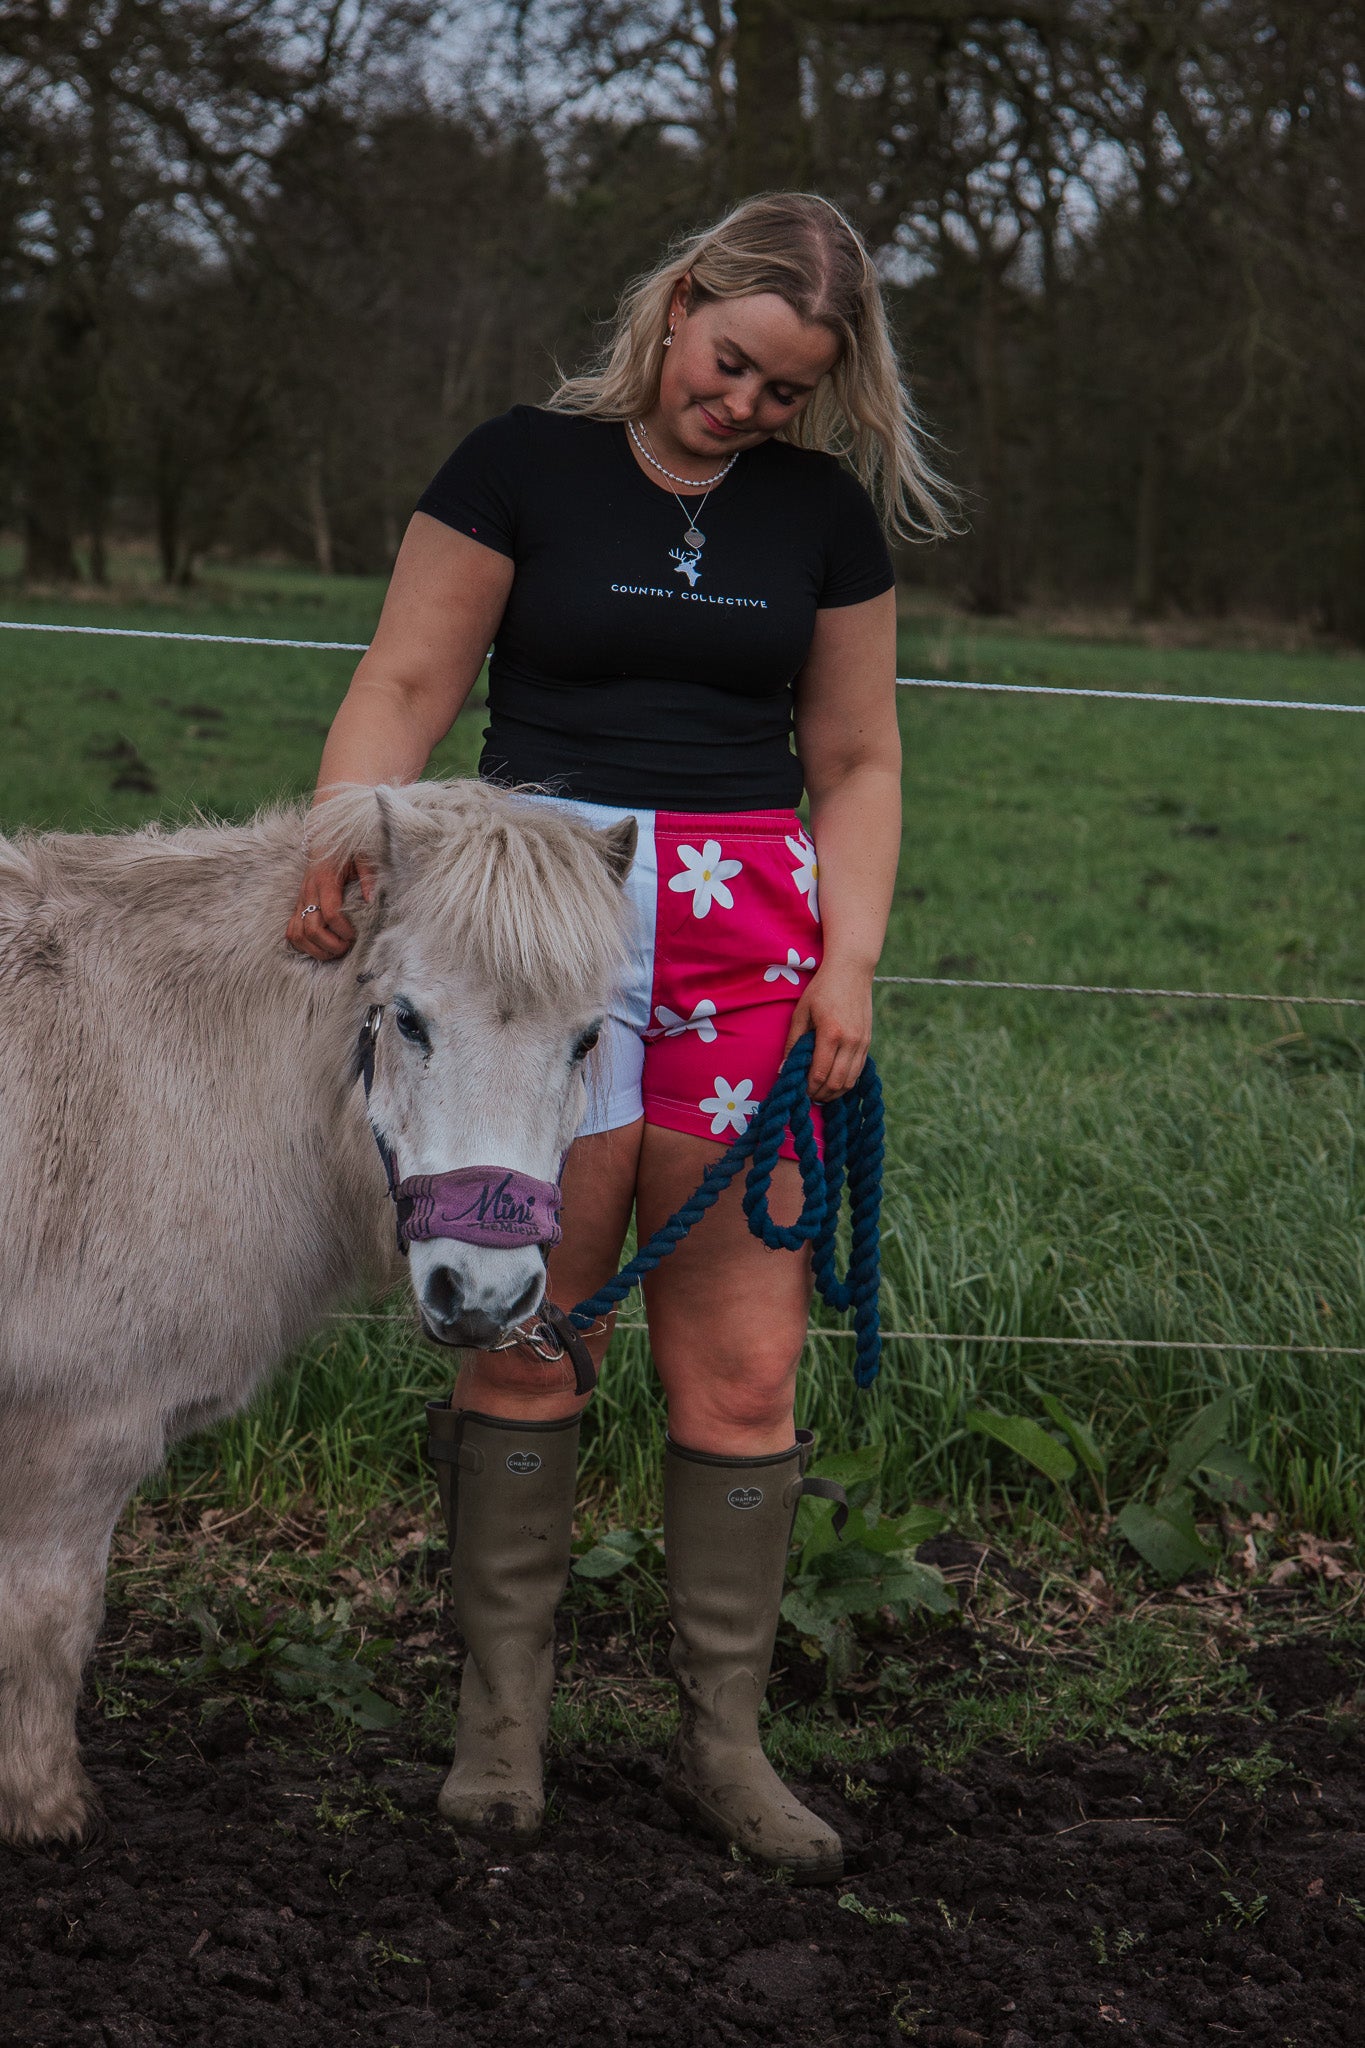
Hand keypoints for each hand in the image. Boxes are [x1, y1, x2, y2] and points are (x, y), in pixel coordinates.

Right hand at [286, 856, 374, 959]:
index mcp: (326, 879)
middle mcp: (309, 891)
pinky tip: (320, 947)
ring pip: (297, 935)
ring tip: (335, 951)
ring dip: (316, 950)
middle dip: (332, 945)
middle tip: (347, 946)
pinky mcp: (296, 906)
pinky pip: (291, 932)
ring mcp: (300, 900)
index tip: (355, 934)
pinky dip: (303, 945)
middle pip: (312, 929)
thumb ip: (369, 875)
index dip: (343, 929)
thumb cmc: (347, 850)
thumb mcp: (363, 856)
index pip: (330, 912)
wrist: (324, 839)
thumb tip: (371, 900)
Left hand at [784, 958, 873, 1101]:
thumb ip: (793, 1042)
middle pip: (835, 1082)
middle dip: (819, 1094)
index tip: (797, 1091)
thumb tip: (784, 1069)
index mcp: (831, 1033)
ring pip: (849, 1081)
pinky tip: (833, 1083)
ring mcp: (862, 1043)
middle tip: (806, 1097)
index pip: (819, 1073)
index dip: (807, 1087)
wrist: (851, 971)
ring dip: (833, 1093)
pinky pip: (858, 1071)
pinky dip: (846, 1082)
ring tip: (819, 1094)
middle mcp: (850, 1041)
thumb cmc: (822, 989)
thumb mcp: (801, 1012)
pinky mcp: (868, 1042)